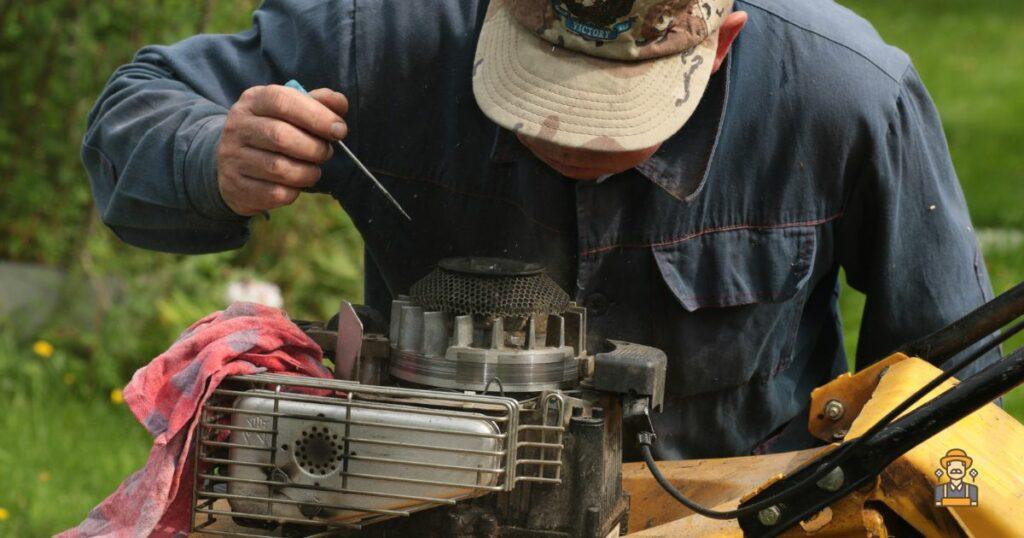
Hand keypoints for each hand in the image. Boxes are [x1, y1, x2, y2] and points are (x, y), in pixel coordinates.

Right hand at [216, 84, 348, 215]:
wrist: (234, 163)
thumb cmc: (274, 131)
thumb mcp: (291, 110)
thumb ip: (318, 103)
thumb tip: (341, 104)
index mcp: (253, 101)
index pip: (283, 101)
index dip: (316, 115)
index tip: (339, 130)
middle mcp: (237, 127)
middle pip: (280, 136)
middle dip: (314, 148)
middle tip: (326, 153)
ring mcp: (232, 158)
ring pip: (278, 168)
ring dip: (307, 172)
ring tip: (313, 170)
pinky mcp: (236, 187)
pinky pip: (274, 193)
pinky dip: (294, 192)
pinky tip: (295, 185)